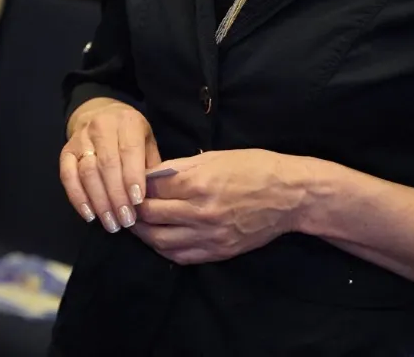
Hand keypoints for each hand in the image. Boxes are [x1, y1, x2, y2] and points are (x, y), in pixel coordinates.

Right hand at [59, 98, 159, 233]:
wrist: (100, 113)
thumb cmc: (130, 134)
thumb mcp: (147, 141)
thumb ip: (151, 165)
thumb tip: (153, 197)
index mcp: (127, 122)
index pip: (129, 150)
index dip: (132, 177)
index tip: (138, 202)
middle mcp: (101, 127)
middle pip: (107, 164)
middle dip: (116, 196)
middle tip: (125, 220)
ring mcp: (80, 139)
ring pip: (87, 172)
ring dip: (99, 201)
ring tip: (111, 223)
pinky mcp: (66, 151)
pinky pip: (67, 175)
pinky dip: (77, 197)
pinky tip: (89, 215)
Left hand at [132, 149, 306, 264]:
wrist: (290, 196)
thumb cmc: (253, 167)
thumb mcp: (214, 157)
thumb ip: (178, 168)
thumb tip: (149, 175)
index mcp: (198, 184)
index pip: (150, 189)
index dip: (134, 186)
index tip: (125, 183)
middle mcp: (201, 212)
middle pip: (150, 216)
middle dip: (132, 210)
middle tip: (123, 205)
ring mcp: (210, 236)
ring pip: (160, 241)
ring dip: (142, 233)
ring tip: (135, 223)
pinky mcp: (219, 251)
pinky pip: (181, 256)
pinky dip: (163, 249)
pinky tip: (157, 239)